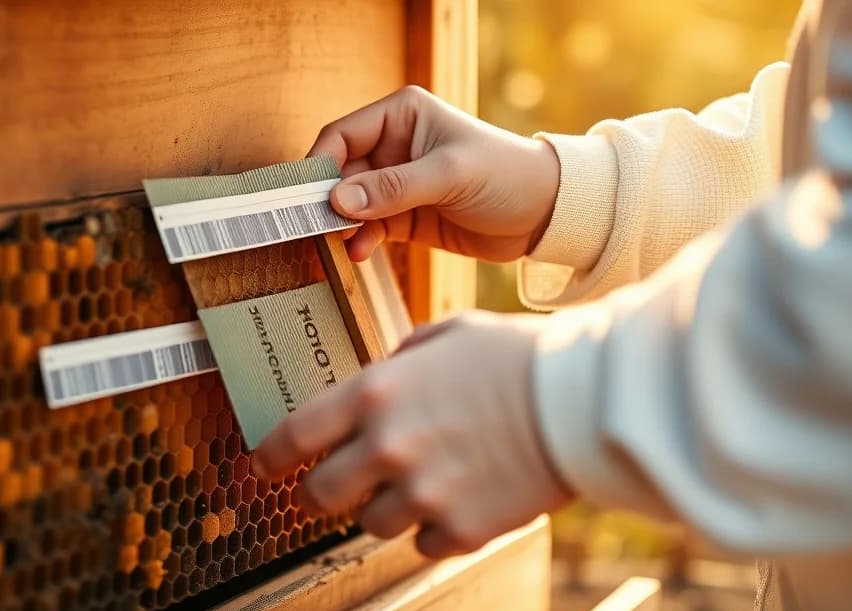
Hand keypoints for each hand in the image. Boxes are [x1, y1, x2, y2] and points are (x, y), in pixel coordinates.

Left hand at [251, 311, 573, 558]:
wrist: (582, 402)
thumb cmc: (519, 358)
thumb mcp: (450, 332)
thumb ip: (403, 355)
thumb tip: (388, 371)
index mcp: (376, 394)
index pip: (293, 437)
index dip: (269, 458)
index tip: (262, 468)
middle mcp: (388, 447)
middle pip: (318, 496)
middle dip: (321, 494)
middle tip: (337, 488)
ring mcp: (423, 494)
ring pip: (370, 525)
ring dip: (386, 509)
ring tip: (422, 484)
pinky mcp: (461, 529)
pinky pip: (424, 544)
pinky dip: (434, 529)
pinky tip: (460, 499)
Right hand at [310, 85, 560, 261]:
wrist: (545, 214)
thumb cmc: (506, 175)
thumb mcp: (449, 175)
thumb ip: (393, 188)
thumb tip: (339, 200)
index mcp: (401, 116)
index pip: (342, 136)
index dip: (320, 165)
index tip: (306, 198)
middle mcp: (393, 146)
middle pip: (340, 174)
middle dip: (329, 202)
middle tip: (321, 230)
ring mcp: (396, 183)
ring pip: (351, 205)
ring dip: (343, 226)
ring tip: (345, 246)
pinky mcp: (404, 216)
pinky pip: (369, 228)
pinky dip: (361, 241)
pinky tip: (360, 253)